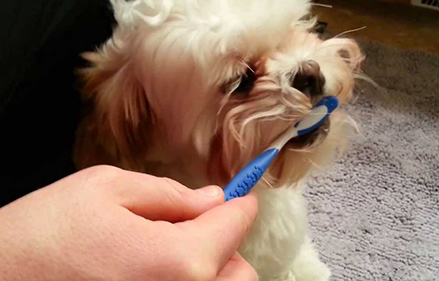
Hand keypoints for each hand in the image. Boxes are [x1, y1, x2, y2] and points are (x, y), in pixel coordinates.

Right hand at [0, 165, 257, 280]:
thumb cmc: (41, 237)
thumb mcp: (105, 190)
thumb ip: (169, 194)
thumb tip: (209, 199)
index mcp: (177, 260)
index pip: (234, 226)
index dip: (238, 204)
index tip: (238, 196)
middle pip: (239, 271)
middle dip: (225, 244)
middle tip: (193, 226)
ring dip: (210, 269)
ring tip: (169, 252)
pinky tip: (154, 273)